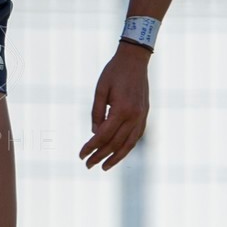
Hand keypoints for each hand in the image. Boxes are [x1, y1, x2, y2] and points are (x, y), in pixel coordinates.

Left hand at [80, 43, 149, 170]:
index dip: (91, 147)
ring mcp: (142, 116)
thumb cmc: (113, 72)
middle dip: (100, 156)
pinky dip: (127, 147)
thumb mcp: (100, 90)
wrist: (135, 60)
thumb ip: (96, 113)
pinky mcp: (145, 115)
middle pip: (115, 143)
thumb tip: (94, 133)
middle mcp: (134, 116)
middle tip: (87, 165)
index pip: (103, 135)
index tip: (81, 155)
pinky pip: (136, 136)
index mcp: (121, 109)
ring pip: (128, 144)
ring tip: (104, 166)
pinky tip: (119, 153)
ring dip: (115, 157)